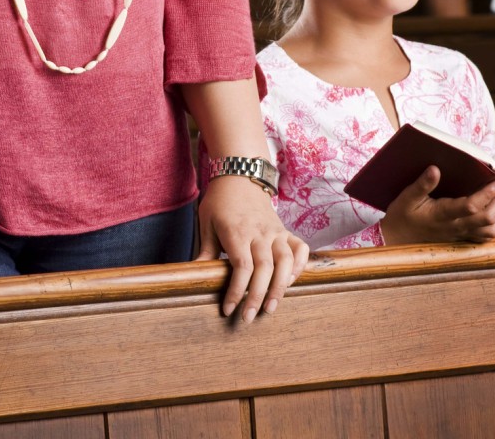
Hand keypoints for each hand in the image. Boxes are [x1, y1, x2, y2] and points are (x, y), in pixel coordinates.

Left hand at [195, 176, 309, 322]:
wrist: (241, 176)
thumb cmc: (220, 202)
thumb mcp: (206, 223)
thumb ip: (205, 251)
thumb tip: (193, 277)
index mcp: (237, 231)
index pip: (241, 266)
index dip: (237, 290)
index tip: (228, 309)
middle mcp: (260, 232)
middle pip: (264, 268)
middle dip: (256, 296)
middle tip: (248, 318)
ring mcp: (276, 231)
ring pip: (286, 261)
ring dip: (281, 287)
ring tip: (271, 308)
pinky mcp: (286, 231)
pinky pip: (301, 249)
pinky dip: (300, 267)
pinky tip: (291, 283)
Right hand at [379, 166, 494, 244]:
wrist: (398, 239)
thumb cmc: (403, 216)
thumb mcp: (407, 197)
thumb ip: (422, 184)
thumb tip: (435, 169)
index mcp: (442, 215)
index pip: (470, 206)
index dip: (487, 194)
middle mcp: (455, 227)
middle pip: (487, 219)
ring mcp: (460, 235)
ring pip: (491, 230)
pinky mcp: (463, 239)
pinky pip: (487, 237)